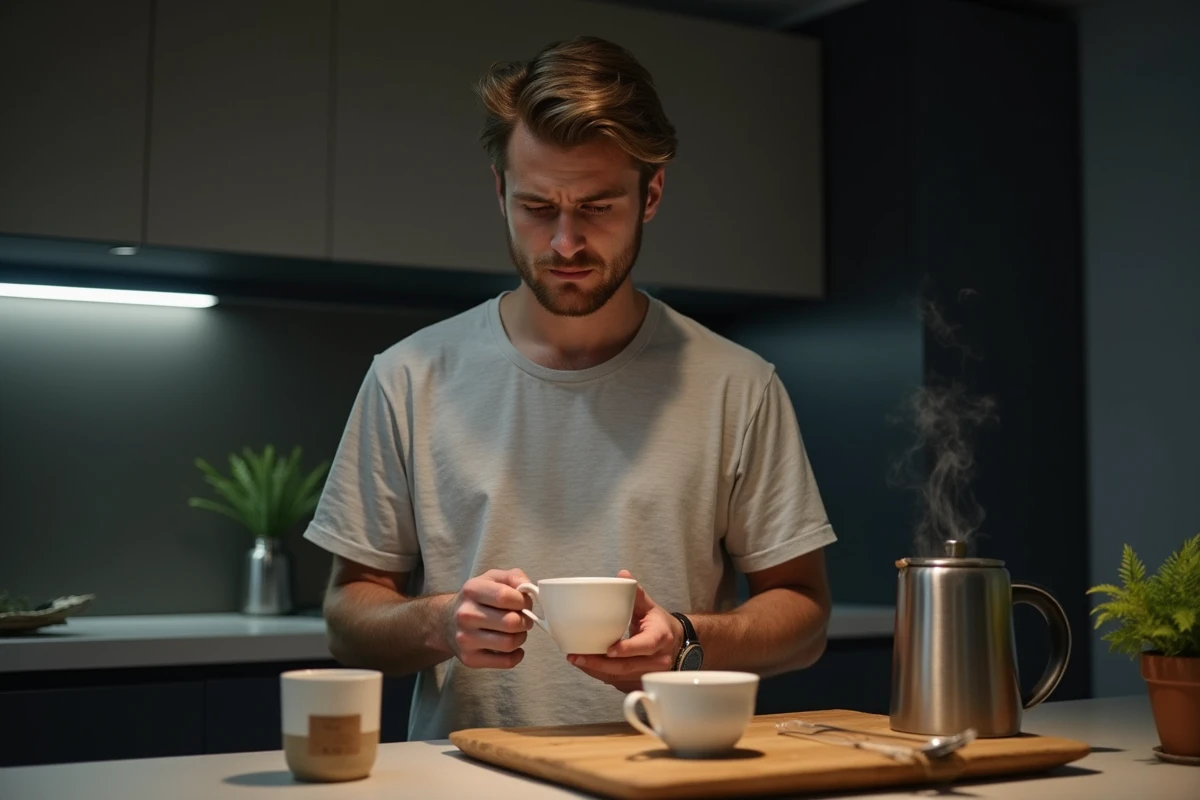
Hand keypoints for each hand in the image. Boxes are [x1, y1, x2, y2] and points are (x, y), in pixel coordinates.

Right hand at [445, 568, 533, 668]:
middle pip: (511, 622)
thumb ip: (514, 577)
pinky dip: (517, 655)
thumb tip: (531, 590)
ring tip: (517, 631)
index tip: (525, 603)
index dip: (524, 601)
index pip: (506, 596)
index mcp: (472, 590)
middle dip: (526, 620)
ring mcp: (466, 639)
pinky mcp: (470, 659)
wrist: (446, 621)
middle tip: (523, 619)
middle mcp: (466, 615)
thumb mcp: (492, 578)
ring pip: (509, 643)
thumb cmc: (476, 599)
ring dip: (521, 637)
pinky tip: (513, 647)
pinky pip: (505, 662)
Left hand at [566, 570, 682, 692]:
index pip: (644, 646)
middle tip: (577, 656)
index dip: (627, 649)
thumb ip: (637, 593)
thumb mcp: (651, 607)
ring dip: (596, 671)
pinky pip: (618, 682)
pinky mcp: (640, 682)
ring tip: (576, 660)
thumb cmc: (660, 625)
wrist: (676, 645)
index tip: (608, 649)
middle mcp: (657, 660)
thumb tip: (623, 575)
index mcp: (660, 638)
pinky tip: (587, 666)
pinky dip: (601, 675)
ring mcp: (649, 674)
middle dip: (599, 664)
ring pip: (620, 676)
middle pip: (626, 666)